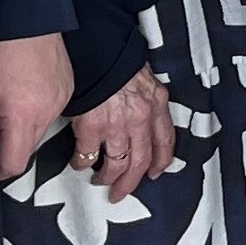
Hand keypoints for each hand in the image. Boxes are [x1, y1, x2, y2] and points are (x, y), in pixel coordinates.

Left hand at [0, 33, 74, 181]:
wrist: (23, 12)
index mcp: (25, 115)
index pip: (12, 165)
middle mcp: (50, 110)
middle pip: (28, 149)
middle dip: (7, 145)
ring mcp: (62, 97)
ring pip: (39, 129)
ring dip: (22, 126)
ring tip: (5, 104)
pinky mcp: (68, 86)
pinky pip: (50, 109)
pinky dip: (35, 108)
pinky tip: (22, 91)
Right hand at [68, 66, 175, 201]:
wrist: (97, 52)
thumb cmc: (117, 62)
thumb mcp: (145, 78)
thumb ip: (148, 100)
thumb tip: (145, 114)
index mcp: (156, 105)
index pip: (165, 140)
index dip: (161, 161)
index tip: (157, 172)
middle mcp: (140, 119)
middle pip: (140, 161)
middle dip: (131, 182)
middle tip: (122, 192)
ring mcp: (116, 126)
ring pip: (116, 164)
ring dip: (108, 177)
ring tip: (101, 180)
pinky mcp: (91, 129)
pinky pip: (87, 156)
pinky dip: (82, 163)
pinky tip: (80, 163)